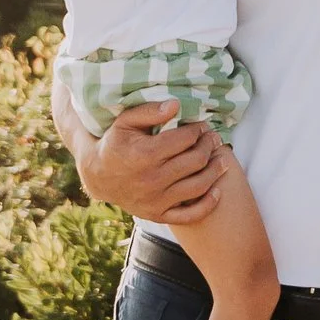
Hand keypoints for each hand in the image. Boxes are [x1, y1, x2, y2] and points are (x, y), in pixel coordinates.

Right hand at [90, 99, 224, 226]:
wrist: (98, 177)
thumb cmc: (116, 144)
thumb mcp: (125, 122)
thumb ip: (150, 111)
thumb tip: (176, 104)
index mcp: (144, 155)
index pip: (185, 139)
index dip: (198, 130)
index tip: (202, 126)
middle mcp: (152, 180)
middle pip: (196, 161)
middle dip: (209, 146)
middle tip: (213, 139)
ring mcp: (156, 200)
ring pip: (199, 186)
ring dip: (216, 171)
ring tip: (221, 159)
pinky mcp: (158, 215)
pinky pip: (190, 215)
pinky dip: (208, 204)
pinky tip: (217, 190)